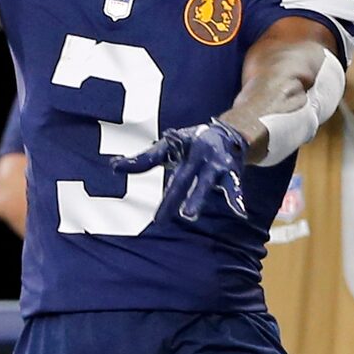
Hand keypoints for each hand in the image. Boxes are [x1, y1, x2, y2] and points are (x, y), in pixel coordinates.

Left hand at [111, 119, 247, 221]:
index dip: (137, 162)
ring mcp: (214, 163)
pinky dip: (237, 199)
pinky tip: (239, 213)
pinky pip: (234, 187)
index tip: (116, 167)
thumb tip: (113, 167)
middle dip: (171, 198)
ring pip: (205, 183)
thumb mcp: (168, 148)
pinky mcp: (231, 172)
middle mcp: (196, 154)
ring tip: (189, 215)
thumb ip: (144, 160)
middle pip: (181, 179)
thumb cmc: (191, 144)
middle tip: (158, 220)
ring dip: (197, 198)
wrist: (229, 134)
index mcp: (178, 147)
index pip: (155, 155)